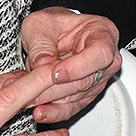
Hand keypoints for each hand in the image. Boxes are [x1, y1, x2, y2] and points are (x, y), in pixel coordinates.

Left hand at [20, 7, 121, 123]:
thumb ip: (42, 43)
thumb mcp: (41, 23)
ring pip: (77, 96)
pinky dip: (54, 112)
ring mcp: (96, 80)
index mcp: (103, 34)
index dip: (78, 66)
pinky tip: (41, 112)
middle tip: (34, 91)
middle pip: (87, 80)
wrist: (52, 34)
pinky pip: (72, 108)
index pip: (100, 54)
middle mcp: (105, 60)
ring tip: (30, 101)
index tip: (56, 74)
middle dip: (57, 88)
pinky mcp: (84, 96)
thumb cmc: (52, 25)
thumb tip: (42, 64)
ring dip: (52, 101)